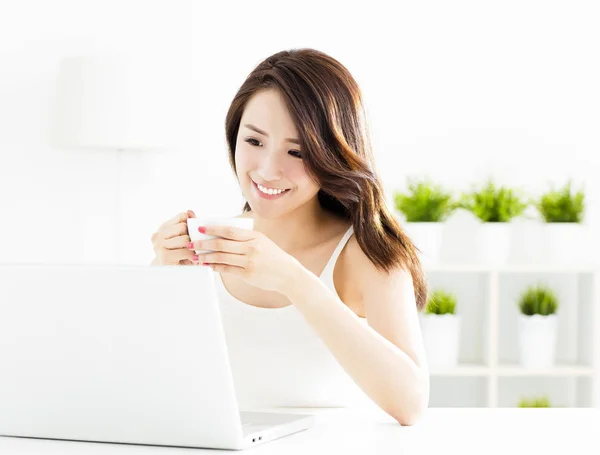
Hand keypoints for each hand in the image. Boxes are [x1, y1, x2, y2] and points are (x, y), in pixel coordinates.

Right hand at [151, 210, 197, 265]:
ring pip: (184, 239)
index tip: (190, 233)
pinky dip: (192, 256)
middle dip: (190, 236)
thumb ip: (187, 224)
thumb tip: (189, 210)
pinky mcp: (165, 256)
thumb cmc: (180, 254)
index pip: (181, 216)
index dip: (189, 224)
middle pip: (183, 227)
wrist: (169, 274)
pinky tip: (191, 259)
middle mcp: (158, 235)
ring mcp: (159, 246)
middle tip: (191, 245)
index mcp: (163, 228)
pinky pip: (186, 251)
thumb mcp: (184, 237)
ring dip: (192, 247)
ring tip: (191, 252)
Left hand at [188, 224, 302, 293]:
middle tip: (192, 244)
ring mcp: (249, 261)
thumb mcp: (262, 242)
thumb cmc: (274, 257)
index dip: (213, 229)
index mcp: (254, 236)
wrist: (288, 274)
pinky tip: (208, 266)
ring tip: (196, 257)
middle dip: (204, 244)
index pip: (229, 230)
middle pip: (221, 244)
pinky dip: (215, 267)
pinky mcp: (247, 274)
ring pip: (221, 257)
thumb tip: (222, 236)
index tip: (200, 229)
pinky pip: (227, 270)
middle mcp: (251, 247)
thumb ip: (246, 239)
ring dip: (206, 257)